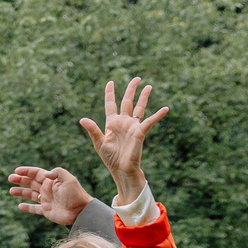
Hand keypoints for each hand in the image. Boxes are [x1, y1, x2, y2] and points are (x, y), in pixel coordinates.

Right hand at [8, 165, 90, 226]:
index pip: (36, 173)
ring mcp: (46, 200)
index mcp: (52, 181)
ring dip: (21, 192)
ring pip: (30, 195)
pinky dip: (27, 207)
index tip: (16, 171)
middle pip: (31, 182)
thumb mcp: (69, 179)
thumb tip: (44, 174)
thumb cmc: (76, 195)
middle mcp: (48, 189)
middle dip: (20, 180)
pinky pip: (34, 208)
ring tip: (11, 191)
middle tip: (10, 178)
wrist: (81, 211)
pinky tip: (20, 206)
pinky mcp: (46, 210)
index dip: (26, 171)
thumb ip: (58, 173)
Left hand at [76, 77, 167, 201]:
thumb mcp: (99, 143)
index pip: (111, 104)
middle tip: (137, 78)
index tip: (110, 82)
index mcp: (112, 123)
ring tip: (149, 86)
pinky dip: (157, 115)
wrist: (121, 170)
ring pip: (139, 108)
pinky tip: (165, 109)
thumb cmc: (110, 158)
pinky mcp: (140, 133)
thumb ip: (93, 130)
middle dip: (131, 90)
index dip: (110, 93)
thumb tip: (82, 119)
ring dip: (144, 97)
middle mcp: (123, 122)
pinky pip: (149, 122)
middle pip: (127, 102)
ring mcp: (132, 126)